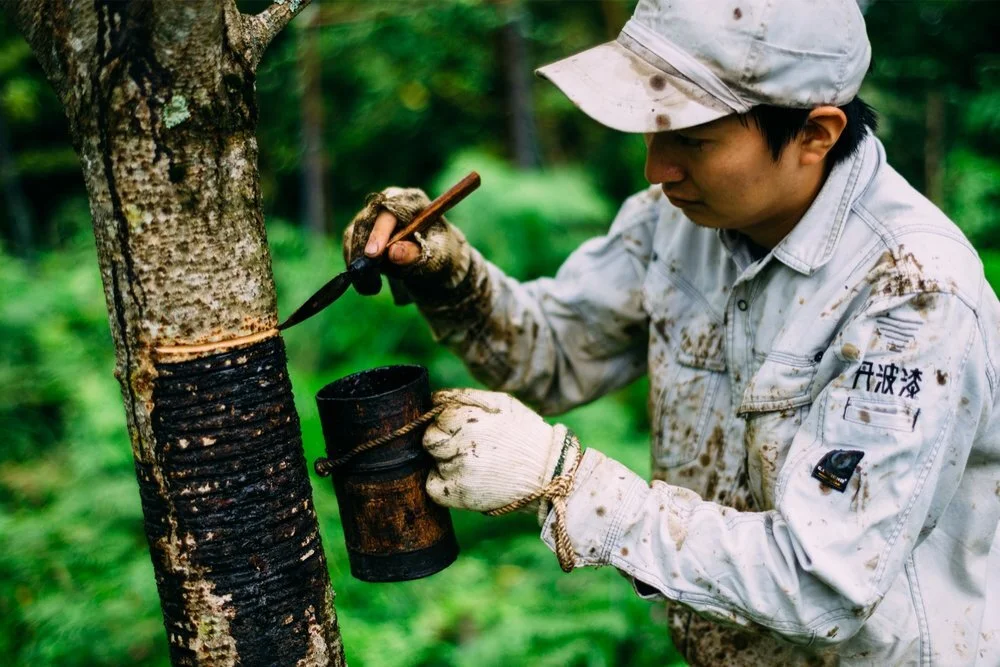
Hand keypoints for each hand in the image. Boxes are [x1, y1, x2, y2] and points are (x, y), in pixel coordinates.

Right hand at [342, 187, 470, 294]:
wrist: (434, 259)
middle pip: (366, 220)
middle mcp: (389, 202)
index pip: (390, 210)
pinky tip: (366, 284)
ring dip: (357, 260)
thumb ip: (417, 254)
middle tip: (369, 276)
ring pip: (354, 232)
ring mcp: (373, 214)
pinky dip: (354, 263)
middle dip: (364, 250)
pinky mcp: (361, 228)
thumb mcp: (436, 256)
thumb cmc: (439, 252)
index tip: (373, 255)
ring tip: (371, 285)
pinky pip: (350, 243)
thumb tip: (393, 253)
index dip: (379, 231)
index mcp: (411, 200)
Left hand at [423, 388, 581, 519]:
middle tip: (468, 446)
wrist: (548, 473)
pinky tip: (465, 478)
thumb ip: (465, 396)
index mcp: (468, 419)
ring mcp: (458, 472)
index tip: (466, 428)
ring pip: (432, 462)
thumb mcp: (502, 402)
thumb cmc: (525, 433)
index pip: (436, 417)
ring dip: (447, 461)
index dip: (449, 422)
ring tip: (476, 463)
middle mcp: (459, 445)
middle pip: (429, 440)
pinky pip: (432, 486)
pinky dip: (442, 483)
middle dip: (444, 441)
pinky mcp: (458, 495)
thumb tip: (433, 397)